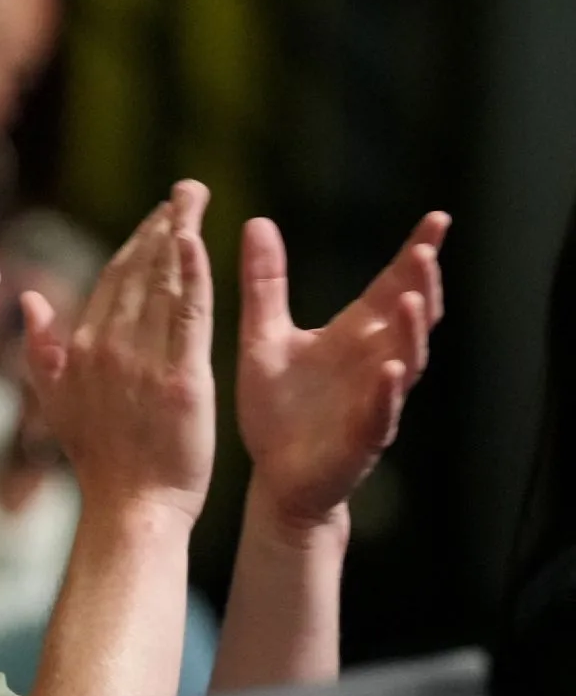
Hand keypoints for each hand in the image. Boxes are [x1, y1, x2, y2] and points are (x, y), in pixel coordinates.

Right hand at [22, 180, 215, 519]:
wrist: (131, 508)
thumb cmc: (99, 460)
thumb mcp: (57, 402)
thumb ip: (42, 348)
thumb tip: (28, 299)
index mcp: (83, 348)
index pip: (112, 279)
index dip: (137, 242)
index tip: (160, 214)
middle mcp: (109, 347)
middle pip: (138, 270)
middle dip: (163, 224)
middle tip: (188, 189)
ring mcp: (144, 361)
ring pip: (163, 284)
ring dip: (179, 235)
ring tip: (196, 200)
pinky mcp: (182, 378)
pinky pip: (188, 315)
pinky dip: (192, 275)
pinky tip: (198, 242)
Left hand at [237, 212, 449, 524]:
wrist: (275, 477)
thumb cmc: (277, 408)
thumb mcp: (263, 336)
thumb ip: (264, 284)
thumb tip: (257, 222)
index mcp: (354, 335)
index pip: (393, 286)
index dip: (416, 254)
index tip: (438, 218)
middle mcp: (374, 362)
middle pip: (410, 318)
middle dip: (422, 285)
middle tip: (427, 251)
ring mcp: (374, 400)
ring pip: (405, 362)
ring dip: (411, 333)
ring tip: (414, 300)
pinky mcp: (361, 438)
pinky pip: (380, 413)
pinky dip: (386, 391)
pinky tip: (389, 369)